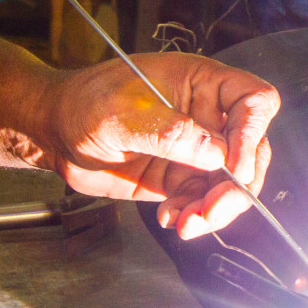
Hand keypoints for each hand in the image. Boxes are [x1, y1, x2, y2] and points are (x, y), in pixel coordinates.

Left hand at [39, 53, 278, 239]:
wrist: (54, 132)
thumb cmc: (82, 103)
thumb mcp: (121, 113)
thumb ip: (169, 132)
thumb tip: (217, 153)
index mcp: (201, 84)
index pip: (254, 101)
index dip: (254, 133)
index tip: (233, 166)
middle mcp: (205, 117)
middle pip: (251, 151)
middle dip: (237, 187)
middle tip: (211, 210)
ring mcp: (193, 150)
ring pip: (229, 185)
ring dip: (215, 210)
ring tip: (187, 223)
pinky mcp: (178, 178)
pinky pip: (201, 202)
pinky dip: (193, 216)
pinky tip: (171, 219)